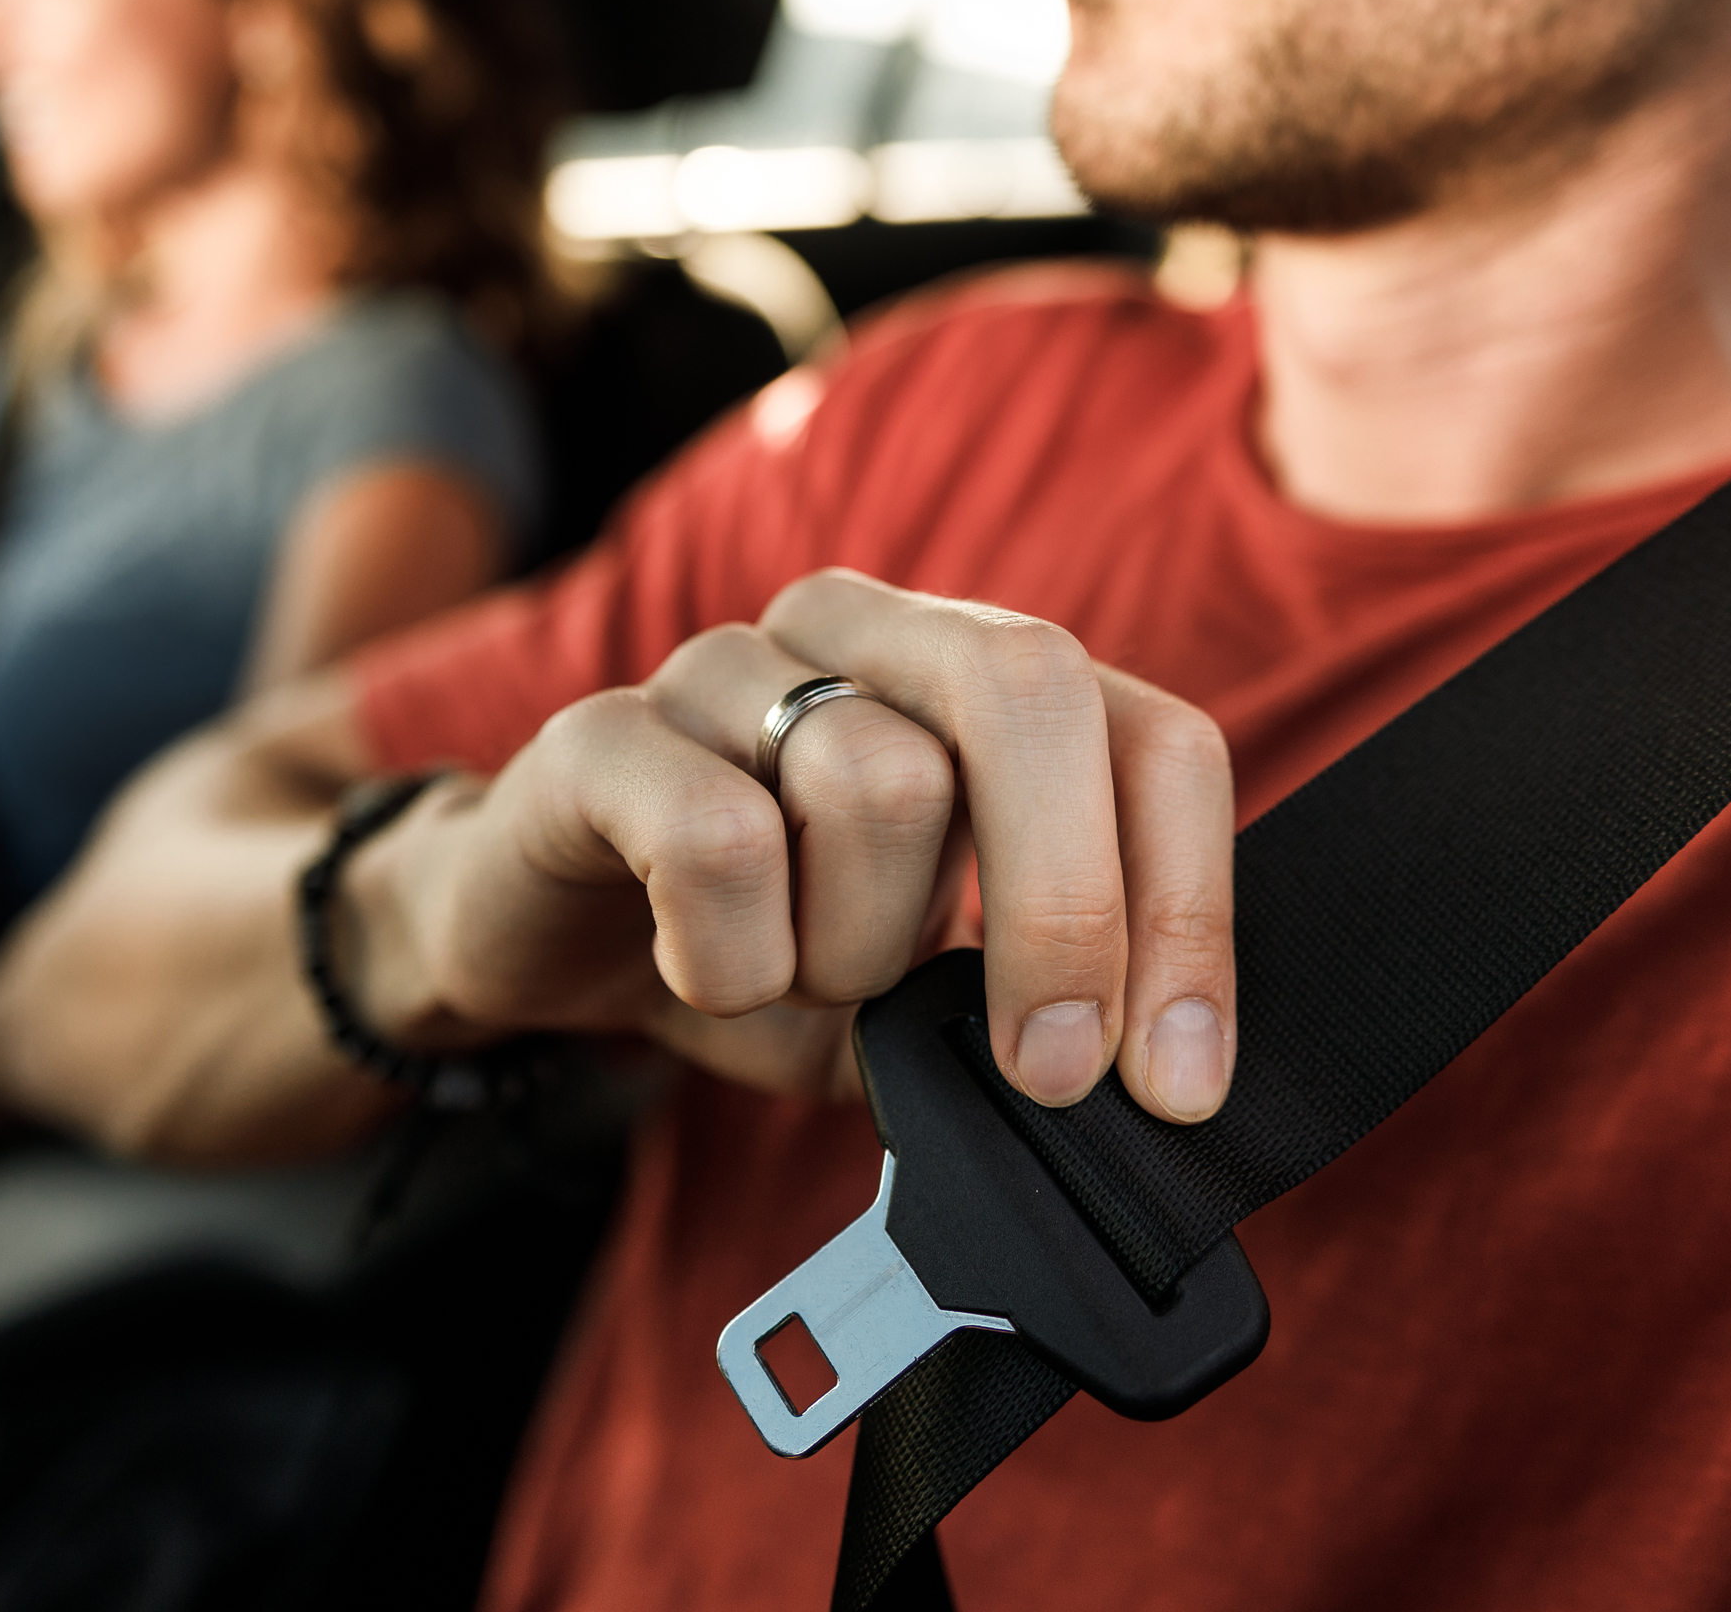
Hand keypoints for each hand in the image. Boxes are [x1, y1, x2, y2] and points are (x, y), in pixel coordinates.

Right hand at [346, 569, 1238, 1119]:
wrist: (542, 940)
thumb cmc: (761, 946)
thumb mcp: (923, 999)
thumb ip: (1024, 1019)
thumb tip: (1146, 1097)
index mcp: (980, 679)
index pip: (1153, 741)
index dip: (1189, 911)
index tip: (1176, 1083)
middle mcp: (870, 632)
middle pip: (1030, 689)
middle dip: (1066, 907)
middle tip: (1049, 1072)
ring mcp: (734, 664)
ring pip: (879, 784)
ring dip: (856, 951)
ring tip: (801, 979)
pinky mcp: (606, 731)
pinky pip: (716, 838)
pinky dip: (734, 957)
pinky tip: (704, 972)